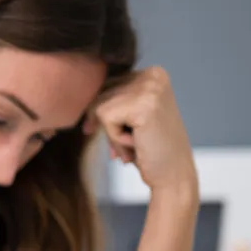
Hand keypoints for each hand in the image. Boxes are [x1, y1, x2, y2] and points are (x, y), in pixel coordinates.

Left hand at [87, 66, 197, 198]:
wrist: (173, 177)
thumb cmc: (151, 150)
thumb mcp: (132, 117)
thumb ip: (114, 99)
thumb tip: (77, 94)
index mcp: (154, 73)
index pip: (107, 83)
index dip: (103, 111)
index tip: (116, 133)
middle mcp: (153, 75)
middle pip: (101, 92)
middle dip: (108, 124)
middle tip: (131, 145)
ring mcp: (149, 88)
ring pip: (100, 106)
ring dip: (112, 134)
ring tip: (135, 146)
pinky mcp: (142, 105)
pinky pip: (105, 117)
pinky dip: (115, 139)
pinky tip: (136, 146)